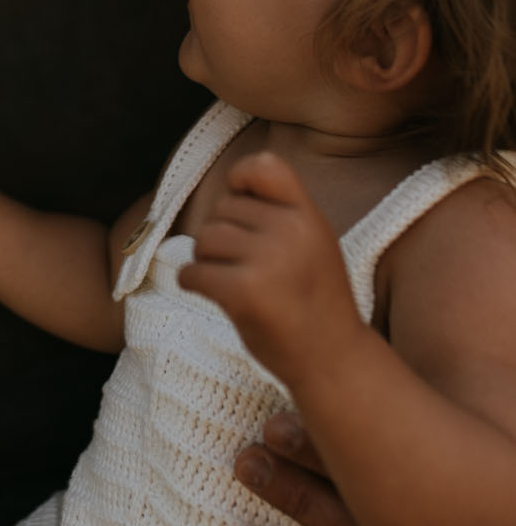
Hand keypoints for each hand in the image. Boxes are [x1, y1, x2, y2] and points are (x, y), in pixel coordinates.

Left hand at [179, 151, 360, 382]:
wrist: (333, 359)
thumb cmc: (315, 301)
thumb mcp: (313, 243)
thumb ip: (282, 213)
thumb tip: (229, 188)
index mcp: (309, 216)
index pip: (265, 166)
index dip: (240, 179)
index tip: (239, 201)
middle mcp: (290, 232)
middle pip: (221, 209)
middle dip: (222, 236)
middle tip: (245, 268)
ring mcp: (267, 261)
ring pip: (203, 239)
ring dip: (206, 260)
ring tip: (234, 282)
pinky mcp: (242, 292)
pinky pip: (192, 272)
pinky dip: (192, 282)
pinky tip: (214, 295)